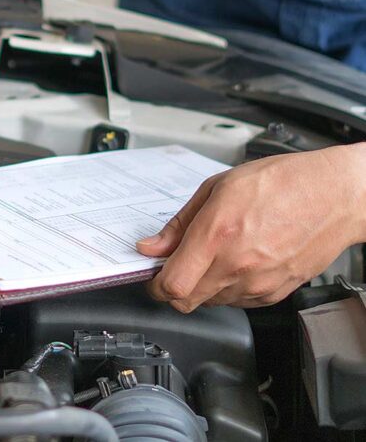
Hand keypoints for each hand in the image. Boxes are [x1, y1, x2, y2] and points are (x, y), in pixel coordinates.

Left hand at [137, 144, 365, 311]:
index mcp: (217, 235)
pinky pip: (238, 303)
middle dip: (173, 289)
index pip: (171, 285)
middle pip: (186, 301)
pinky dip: (228, 289)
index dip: (155, 285)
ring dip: (202, 287)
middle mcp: (237, 265)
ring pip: (211, 303)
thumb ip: (179, 224)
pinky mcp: (275, 293)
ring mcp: (258, 283)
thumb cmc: (281, 183)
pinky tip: (236, 263)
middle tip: (176, 268)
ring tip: (214, 257)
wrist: (334, 195)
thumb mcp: (217, 188)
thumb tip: (152, 246)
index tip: (153, 275)